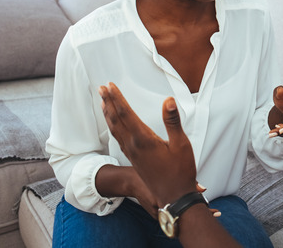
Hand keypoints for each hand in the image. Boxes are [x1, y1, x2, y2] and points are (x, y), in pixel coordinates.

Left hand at [99, 82, 197, 207]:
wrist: (174, 196)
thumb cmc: (180, 170)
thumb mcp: (181, 144)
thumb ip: (172, 121)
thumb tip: (168, 100)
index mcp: (144, 140)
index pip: (126, 114)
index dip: (118, 98)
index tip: (110, 85)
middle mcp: (133, 146)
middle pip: (116, 119)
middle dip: (108, 102)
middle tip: (101, 88)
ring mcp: (132, 153)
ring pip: (115, 130)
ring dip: (108, 114)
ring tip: (103, 102)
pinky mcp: (134, 159)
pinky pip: (118, 139)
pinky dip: (113, 127)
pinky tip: (114, 125)